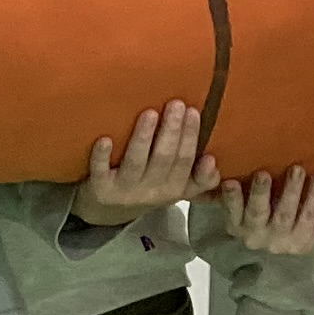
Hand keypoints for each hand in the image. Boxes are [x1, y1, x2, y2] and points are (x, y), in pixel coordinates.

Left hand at [79, 102, 219, 222]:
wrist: (106, 210)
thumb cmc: (146, 187)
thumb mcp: (176, 188)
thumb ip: (198, 178)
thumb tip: (213, 160)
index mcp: (173, 189)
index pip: (186, 161)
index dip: (191, 138)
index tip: (194, 112)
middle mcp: (151, 191)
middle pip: (164, 158)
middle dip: (172, 131)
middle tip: (176, 104)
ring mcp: (124, 191)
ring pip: (136, 162)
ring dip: (143, 137)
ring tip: (150, 113)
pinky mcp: (100, 189)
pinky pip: (100, 172)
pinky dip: (102, 156)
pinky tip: (104, 139)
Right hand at [218, 165, 313, 257]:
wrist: (311, 227)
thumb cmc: (273, 201)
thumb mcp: (252, 195)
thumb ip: (238, 181)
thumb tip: (220, 156)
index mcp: (237, 224)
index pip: (231, 211)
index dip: (230, 198)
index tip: (229, 181)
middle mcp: (255, 236)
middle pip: (256, 213)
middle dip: (259, 193)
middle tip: (263, 174)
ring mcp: (280, 241)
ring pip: (284, 214)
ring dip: (290, 191)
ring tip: (297, 169)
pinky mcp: (304, 240)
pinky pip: (309, 215)